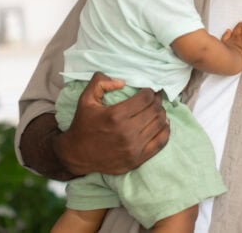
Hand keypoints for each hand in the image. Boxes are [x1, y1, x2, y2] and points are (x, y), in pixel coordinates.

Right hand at [55, 72, 169, 175]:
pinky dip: (165, 131)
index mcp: (115, 116)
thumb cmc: (83, 125)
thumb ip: (100, 82)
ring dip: (161, 114)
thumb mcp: (86, 99)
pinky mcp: (137, 159)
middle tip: (155, 98)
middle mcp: (126, 132)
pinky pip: (160, 142)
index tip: (148, 91)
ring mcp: (133, 148)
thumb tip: (122, 82)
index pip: (145, 98)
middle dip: (157, 101)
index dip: (149, 91)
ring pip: (159, 124)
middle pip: (155, 110)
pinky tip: (162, 124)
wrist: (76, 155)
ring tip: (157, 110)